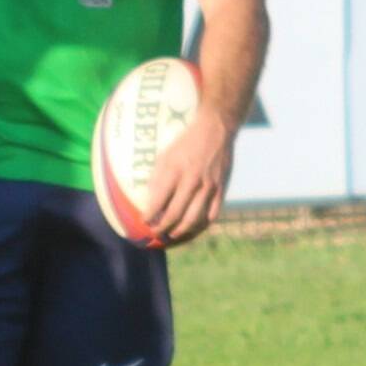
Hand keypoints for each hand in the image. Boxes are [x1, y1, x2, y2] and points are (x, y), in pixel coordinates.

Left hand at [144, 108, 237, 247]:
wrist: (215, 130)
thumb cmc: (186, 143)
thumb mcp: (165, 156)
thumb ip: (157, 178)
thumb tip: (149, 201)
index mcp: (175, 170)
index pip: (158, 201)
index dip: (149, 216)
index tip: (144, 222)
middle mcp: (192, 180)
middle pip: (175, 215)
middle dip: (162, 228)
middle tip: (155, 234)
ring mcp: (209, 186)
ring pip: (193, 219)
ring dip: (180, 231)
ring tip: (172, 235)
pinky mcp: (221, 189)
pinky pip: (211, 214)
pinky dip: (201, 225)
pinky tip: (193, 228)